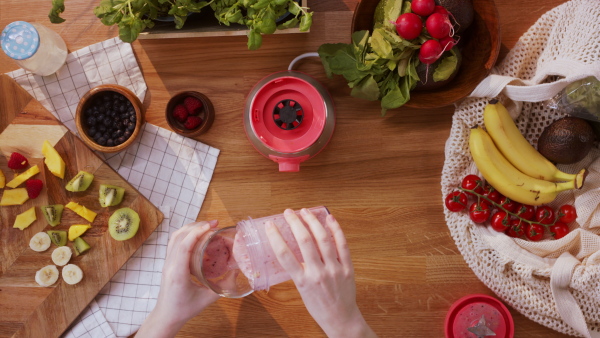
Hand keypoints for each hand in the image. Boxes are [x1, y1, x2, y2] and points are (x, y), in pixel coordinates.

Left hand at [137, 221, 220, 337]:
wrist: (167, 316)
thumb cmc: (185, 309)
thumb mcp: (208, 298)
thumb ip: (224, 285)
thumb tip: (237, 271)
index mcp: (178, 274)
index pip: (184, 246)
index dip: (197, 233)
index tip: (211, 226)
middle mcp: (170, 265)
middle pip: (179, 237)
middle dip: (196, 226)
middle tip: (214, 223)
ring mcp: (166, 262)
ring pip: (175, 237)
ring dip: (190, 227)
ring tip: (207, 226)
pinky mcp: (167, 262)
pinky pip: (174, 242)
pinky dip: (185, 234)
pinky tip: (197, 235)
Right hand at [266, 209, 376, 337]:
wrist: (340, 318)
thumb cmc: (318, 306)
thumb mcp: (301, 290)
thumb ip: (297, 270)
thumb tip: (291, 248)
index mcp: (302, 281)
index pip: (284, 254)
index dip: (275, 237)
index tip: (270, 225)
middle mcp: (318, 273)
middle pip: (304, 241)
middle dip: (295, 222)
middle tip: (288, 212)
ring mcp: (334, 269)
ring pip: (323, 239)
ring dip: (312, 222)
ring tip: (305, 212)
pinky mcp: (347, 267)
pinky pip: (342, 244)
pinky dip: (336, 229)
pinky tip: (329, 218)